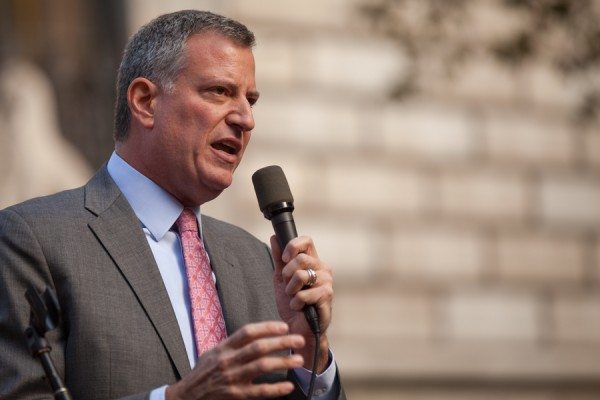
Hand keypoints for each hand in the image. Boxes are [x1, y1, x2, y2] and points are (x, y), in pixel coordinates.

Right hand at [166, 321, 304, 399]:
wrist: (186, 397)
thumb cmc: (202, 374)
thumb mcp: (212, 353)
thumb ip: (232, 345)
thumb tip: (254, 336)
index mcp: (224, 348)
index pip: (248, 332)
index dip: (267, 327)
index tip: (283, 327)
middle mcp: (228, 361)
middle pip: (259, 347)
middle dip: (281, 342)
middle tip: (299, 340)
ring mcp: (232, 379)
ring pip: (262, 367)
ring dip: (283, 362)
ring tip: (298, 359)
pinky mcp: (236, 395)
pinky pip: (260, 391)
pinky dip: (275, 388)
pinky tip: (287, 385)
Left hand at [270, 235, 332, 372]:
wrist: (299, 329)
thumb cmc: (293, 303)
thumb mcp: (281, 280)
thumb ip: (279, 259)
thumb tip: (274, 238)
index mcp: (313, 261)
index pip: (307, 240)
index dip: (293, 246)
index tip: (285, 258)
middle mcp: (323, 268)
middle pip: (301, 258)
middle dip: (287, 274)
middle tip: (288, 287)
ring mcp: (327, 281)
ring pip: (301, 275)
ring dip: (290, 290)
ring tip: (293, 298)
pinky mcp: (327, 295)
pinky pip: (304, 293)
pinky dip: (295, 302)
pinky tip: (299, 307)